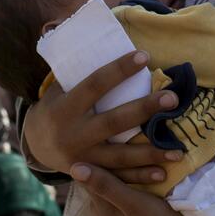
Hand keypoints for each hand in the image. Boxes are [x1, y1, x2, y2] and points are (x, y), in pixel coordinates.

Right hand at [24, 51, 181, 183]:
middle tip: (172, 99)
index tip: (144, 56)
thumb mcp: (59, 87)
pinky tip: (164, 174)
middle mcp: (74, 134)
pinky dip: (141, 178)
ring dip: (150, 153)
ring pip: (120, 156)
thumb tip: (102, 36)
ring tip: (178, 149)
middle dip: (144, 110)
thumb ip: (80, 71)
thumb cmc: (57, 106)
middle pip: (113, 121)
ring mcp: (83, 159)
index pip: (95, 84)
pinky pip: (118, 179)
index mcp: (65, 107)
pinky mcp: (91, 177)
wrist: (36, 145)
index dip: (119, 70)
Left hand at [74, 164, 214, 215]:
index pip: (89, 181)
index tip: (102, 145)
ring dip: (117, 191)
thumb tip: (74, 167)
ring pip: (111, 207)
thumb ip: (107, 186)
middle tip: (118, 154)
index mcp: (105, 213)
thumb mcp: (136, 205)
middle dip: (106, 175)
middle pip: (99, 194)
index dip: (94, 162)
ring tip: (130, 175)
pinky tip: (137, 202)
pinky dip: (125, 206)